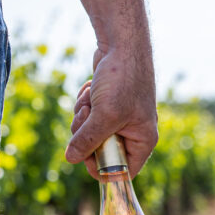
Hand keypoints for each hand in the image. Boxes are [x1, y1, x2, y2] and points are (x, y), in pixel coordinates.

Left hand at [66, 46, 157, 179]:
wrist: (121, 44)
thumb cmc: (123, 79)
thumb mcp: (105, 114)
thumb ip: (88, 140)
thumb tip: (71, 158)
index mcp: (142, 140)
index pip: (123, 170)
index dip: (102, 168)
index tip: (84, 157)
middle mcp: (133, 132)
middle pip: (100, 151)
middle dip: (87, 134)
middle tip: (87, 117)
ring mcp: (119, 118)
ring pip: (90, 132)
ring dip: (83, 117)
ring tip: (90, 99)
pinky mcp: (106, 104)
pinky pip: (88, 116)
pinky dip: (85, 104)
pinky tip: (91, 89)